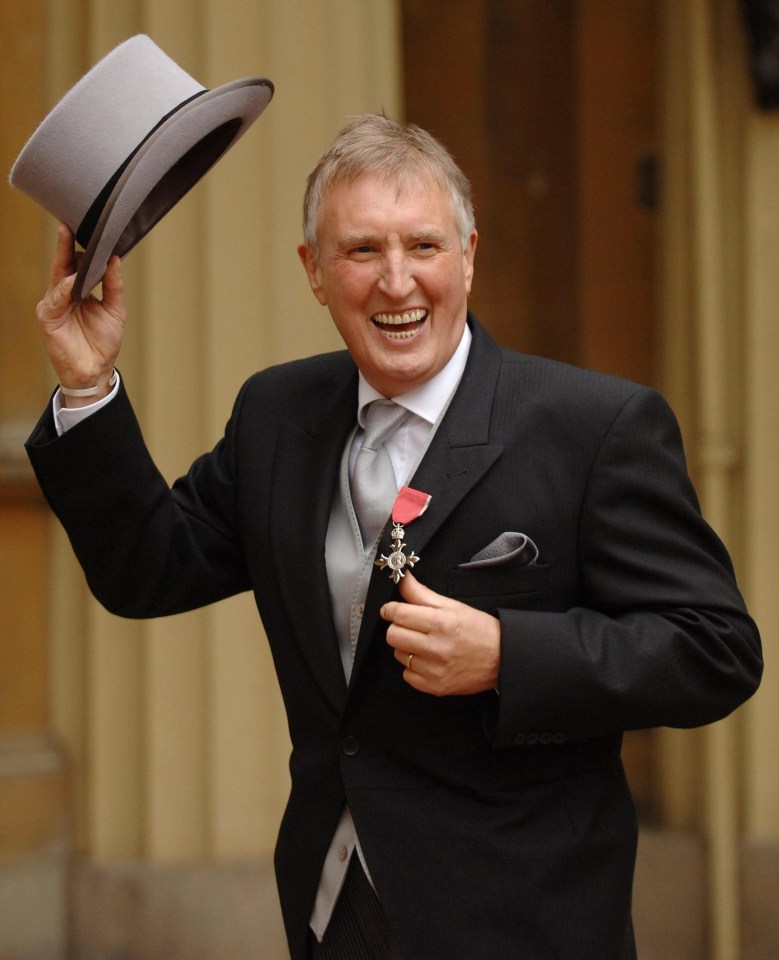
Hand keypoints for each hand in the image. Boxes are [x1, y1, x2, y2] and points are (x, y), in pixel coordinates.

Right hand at [36, 224, 125, 405]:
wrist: (95, 370)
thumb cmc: (103, 342)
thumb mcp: (115, 310)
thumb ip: (114, 285)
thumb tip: (115, 260)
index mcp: (80, 290)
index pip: (78, 264)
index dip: (81, 248)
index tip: (90, 231)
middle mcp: (65, 294)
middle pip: (63, 265)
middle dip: (65, 245)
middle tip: (68, 225)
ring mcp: (55, 304)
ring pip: (58, 278)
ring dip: (66, 263)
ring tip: (77, 250)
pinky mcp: (48, 317)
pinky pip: (55, 299)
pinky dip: (64, 289)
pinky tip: (72, 281)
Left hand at [381, 573, 500, 695]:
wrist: (503, 659)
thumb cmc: (481, 631)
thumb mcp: (454, 606)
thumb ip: (423, 594)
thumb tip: (402, 580)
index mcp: (442, 623)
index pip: (400, 614)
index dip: (390, 609)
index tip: (391, 610)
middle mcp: (437, 648)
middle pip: (393, 635)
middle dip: (398, 628)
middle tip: (410, 626)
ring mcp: (435, 670)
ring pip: (399, 655)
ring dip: (407, 647)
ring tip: (425, 644)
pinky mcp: (435, 687)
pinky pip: (407, 675)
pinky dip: (414, 667)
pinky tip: (428, 660)